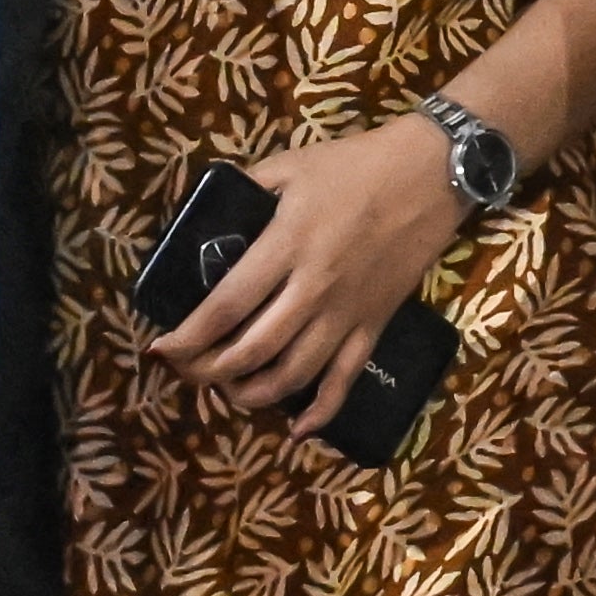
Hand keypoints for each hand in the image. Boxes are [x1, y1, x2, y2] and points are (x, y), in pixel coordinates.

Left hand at [152, 116, 467, 438]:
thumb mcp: (291, 163)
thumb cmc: (357, 164)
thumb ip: (245, 187)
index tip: (161, 348)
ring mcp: (347, 312)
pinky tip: (297, 432)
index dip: (188, 336)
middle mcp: (314, 288)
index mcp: (287, 245)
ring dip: (251, 394)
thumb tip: (203, 208)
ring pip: (293, 374)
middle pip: (252, 350)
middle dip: (208, 371)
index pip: (226, 306)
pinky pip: (347, 378)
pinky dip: (321, 412)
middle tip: (186, 370)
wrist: (434, 171)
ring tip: (226, 392)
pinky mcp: (376, 323)